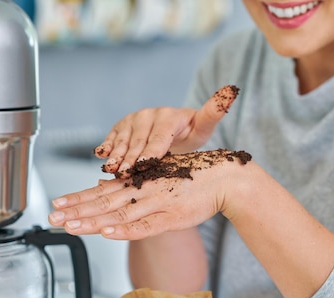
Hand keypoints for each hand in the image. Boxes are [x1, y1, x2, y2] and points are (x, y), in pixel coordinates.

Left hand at [48, 150, 249, 239]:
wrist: (224, 178)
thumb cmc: (191, 176)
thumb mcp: (158, 174)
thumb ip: (130, 184)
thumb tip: (102, 185)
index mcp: (139, 180)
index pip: (102, 191)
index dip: (78, 198)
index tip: (57, 204)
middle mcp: (144, 190)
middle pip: (104, 202)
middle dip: (76, 210)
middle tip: (52, 216)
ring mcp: (157, 204)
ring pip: (119, 213)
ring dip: (93, 220)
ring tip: (70, 226)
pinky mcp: (173, 217)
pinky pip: (146, 226)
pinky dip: (127, 229)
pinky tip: (108, 232)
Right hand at [95, 85, 238, 176]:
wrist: (175, 133)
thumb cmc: (192, 133)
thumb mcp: (205, 126)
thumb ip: (214, 111)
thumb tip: (232, 89)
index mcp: (170, 115)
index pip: (160, 136)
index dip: (151, 151)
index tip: (144, 165)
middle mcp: (149, 114)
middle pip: (139, 141)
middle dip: (131, 158)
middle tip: (124, 173)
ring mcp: (133, 120)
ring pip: (123, 140)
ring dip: (116, 155)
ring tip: (110, 169)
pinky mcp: (121, 126)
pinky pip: (112, 138)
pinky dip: (107, 147)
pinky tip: (101, 156)